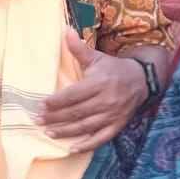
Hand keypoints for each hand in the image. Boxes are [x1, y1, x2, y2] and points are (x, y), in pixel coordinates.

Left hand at [37, 28, 146, 151]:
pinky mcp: (117, 126)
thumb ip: (79, 48)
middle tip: (37, 120)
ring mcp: (112, 115)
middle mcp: (105, 100)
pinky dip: (87, 144)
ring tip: (48, 133)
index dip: (56, 101)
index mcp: (99, 83)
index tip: (41, 105)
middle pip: (76, 112)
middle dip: (55, 117)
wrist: (142, 80)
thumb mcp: (97, 57)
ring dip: (66, 132)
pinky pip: (101, 138)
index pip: (73, 95)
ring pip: (85, 126)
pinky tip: (71, 148)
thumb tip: (65, 30)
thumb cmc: (113, 68)